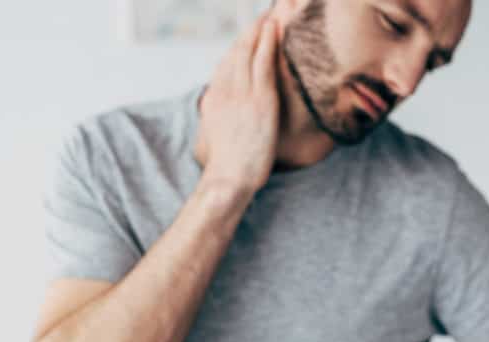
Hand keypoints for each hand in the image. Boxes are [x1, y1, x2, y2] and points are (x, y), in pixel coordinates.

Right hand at [194, 14, 280, 194]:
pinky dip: (269, 42)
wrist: (228, 179)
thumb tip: (217, 127)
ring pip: (249, 52)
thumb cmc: (226, 171)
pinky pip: (264, 62)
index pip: (225, 66)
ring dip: (260, 30)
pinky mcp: (260, 99)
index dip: (237, 48)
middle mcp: (225, 92)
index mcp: (214, 101)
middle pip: (236, 53)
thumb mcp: (215, 143)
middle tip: (261, 16)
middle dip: (249, 33)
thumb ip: (218, 127)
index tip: (247, 37)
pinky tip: (275, 28)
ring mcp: (242, 93)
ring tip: (270, 14)